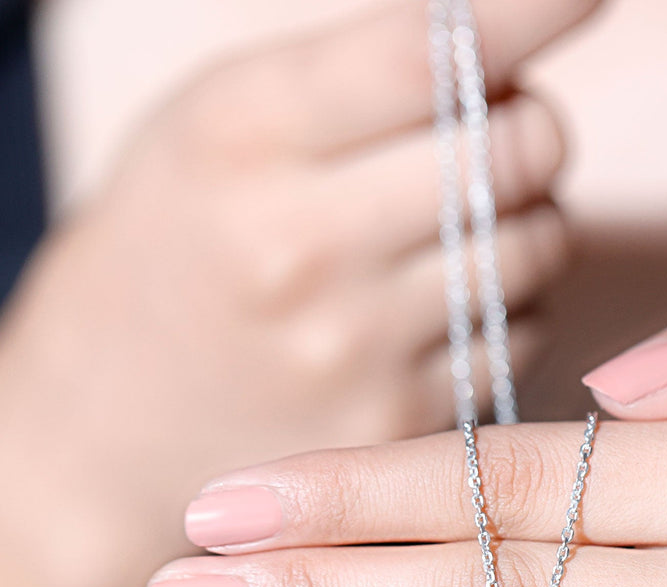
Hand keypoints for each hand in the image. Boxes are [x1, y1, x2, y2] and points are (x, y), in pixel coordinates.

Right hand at [0, 0, 593, 586]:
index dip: (530, 14)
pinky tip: (452, 310)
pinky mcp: (398, 429)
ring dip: (531, 222)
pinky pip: (521, 337)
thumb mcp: (215, 136)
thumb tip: (498, 40)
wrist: (103, 438)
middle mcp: (301, 247)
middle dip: (534, 132)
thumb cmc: (168, 262)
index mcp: (243, 140)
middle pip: (511, 151)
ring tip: (466, 231)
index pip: (427, 54)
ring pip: (538, 247)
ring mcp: (355, 351)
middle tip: (504, 139)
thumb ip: (347, 83)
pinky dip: (512, 309)